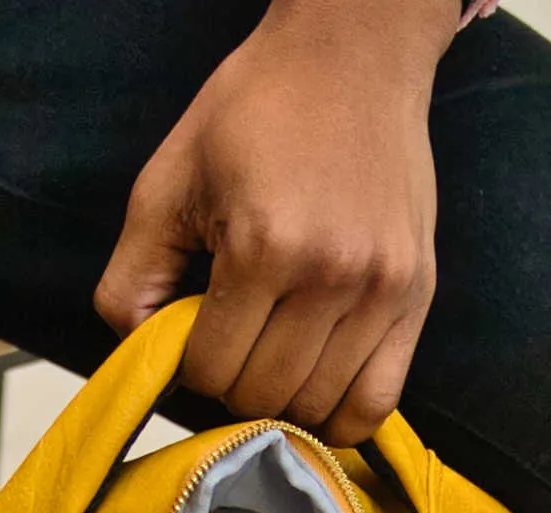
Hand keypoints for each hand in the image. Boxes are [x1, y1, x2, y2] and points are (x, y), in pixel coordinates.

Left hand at [94, 0, 454, 444]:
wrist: (352, 58)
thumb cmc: (256, 111)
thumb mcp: (167, 181)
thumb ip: (133, 276)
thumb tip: (136, 356)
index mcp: (264, 246)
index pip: (212, 371)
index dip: (191, 365)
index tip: (196, 334)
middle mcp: (331, 275)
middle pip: (264, 397)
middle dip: (235, 383)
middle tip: (234, 341)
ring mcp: (381, 290)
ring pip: (317, 407)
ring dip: (284, 398)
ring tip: (274, 354)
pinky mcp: (417, 295)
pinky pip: (377, 402)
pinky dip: (341, 415)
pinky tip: (317, 386)